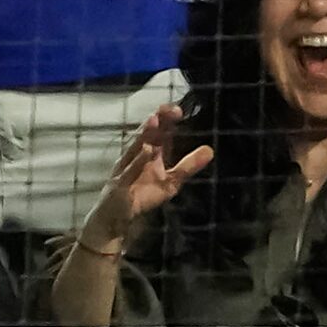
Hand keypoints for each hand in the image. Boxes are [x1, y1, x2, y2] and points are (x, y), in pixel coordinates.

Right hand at [82, 104, 212, 249]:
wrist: (116, 217)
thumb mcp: (171, 181)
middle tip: (170, 108)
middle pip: (147, 135)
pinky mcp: (119, 183)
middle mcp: (136, 156)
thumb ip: (188, 166)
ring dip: (145, 134)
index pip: (159, 132)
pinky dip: (137, 161)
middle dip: (158, 121)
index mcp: (149, 152)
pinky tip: (147, 151)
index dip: (167, 120)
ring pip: (135, 148)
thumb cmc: (142, 194)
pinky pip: (129, 171)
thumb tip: (210, 150)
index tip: (178, 109)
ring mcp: (126, 168)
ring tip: (155, 120)